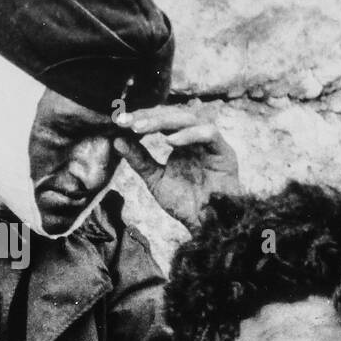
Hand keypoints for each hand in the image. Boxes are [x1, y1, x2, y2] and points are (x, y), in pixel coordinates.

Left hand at [113, 102, 238, 231]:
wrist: (206, 226)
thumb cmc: (185, 204)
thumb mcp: (156, 180)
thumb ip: (140, 160)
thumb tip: (116, 140)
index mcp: (182, 140)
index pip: (160, 120)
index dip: (141, 118)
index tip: (118, 122)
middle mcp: (197, 137)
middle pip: (173, 114)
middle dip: (148, 116)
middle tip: (126, 121)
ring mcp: (212, 144)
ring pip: (189, 118)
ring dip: (164, 121)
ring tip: (141, 128)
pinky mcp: (225, 152)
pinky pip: (209, 134)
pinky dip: (189, 134)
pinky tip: (170, 141)